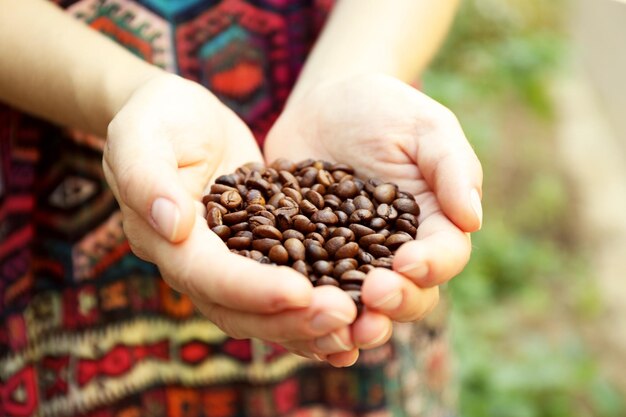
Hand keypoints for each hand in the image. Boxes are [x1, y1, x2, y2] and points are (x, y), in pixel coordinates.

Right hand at [103, 73, 357, 364]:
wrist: (178, 121)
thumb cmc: (157, 120)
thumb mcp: (141, 136)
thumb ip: (147, 178)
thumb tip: (174, 225)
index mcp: (166, 241)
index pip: (208, 276)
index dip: (251, 289)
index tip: (300, 292)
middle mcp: (195, 267)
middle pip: (239, 310)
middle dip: (290, 320)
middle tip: (344, 318)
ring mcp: (226, 265)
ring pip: (263, 314)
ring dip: (308, 326)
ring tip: (358, 326)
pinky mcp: (255, 256)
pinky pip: (282, 294)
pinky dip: (312, 311)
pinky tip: (353, 318)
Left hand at [265, 73, 482, 349]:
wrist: (325, 105)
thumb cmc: (385, 109)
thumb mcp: (425, 126)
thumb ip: (451, 167)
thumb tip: (472, 219)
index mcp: (433, 225)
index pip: (444, 256)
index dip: (432, 266)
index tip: (408, 262)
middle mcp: (396, 253)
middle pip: (408, 294)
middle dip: (395, 303)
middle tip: (374, 297)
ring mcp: (352, 261)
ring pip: (362, 306)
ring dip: (355, 323)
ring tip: (342, 327)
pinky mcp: (311, 260)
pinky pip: (314, 293)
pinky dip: (308, 312)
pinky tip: (296, 320)